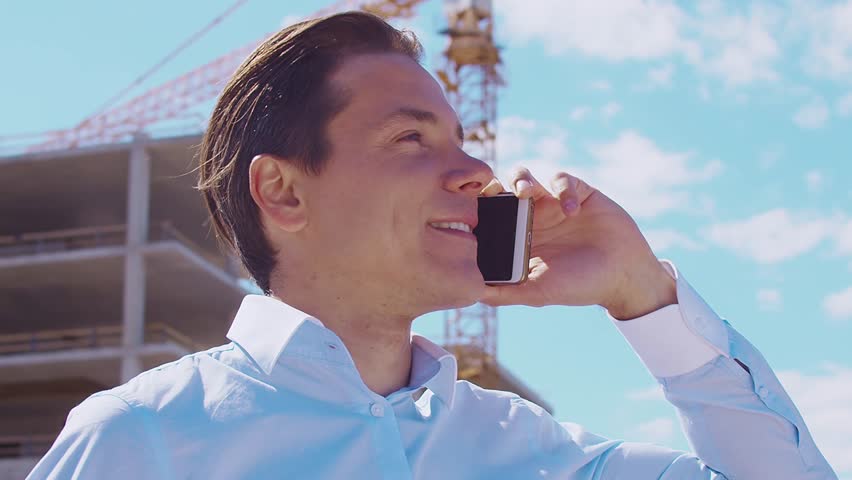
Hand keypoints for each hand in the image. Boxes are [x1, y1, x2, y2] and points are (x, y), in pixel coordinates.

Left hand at [479, 168, 676, 319]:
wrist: (623, 275)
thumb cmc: (579, 286)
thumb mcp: (538, 292)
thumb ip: (505, 293)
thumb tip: (471, 293)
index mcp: (517, 238)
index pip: (487, 215)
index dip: (475, 208)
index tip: (470, 211)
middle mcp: (531, 217)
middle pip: (500, 189)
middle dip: (493, 186)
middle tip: (495, 194)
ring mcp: (553, 203)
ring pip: (525, 176)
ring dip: (521, 179)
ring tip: (527, 194)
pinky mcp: (577, 192)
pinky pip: (561, 178)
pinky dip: (563, 189)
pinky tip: (573, 211)